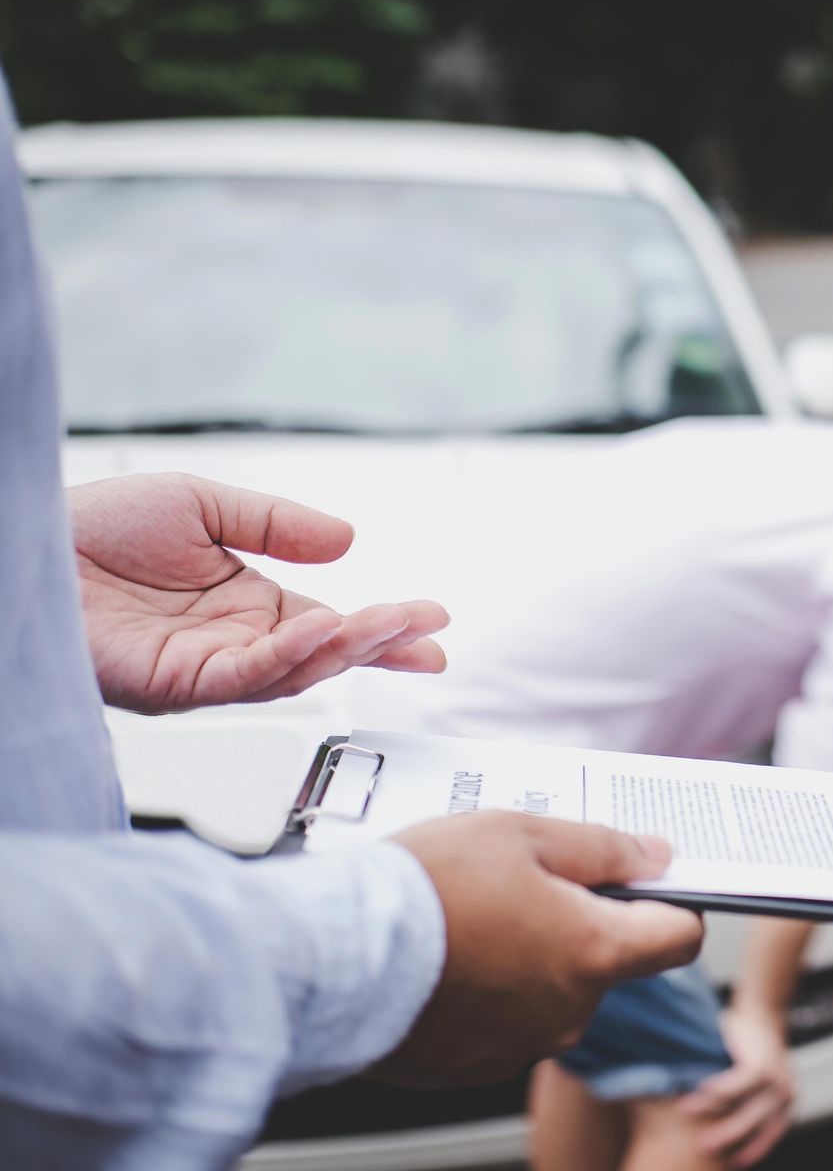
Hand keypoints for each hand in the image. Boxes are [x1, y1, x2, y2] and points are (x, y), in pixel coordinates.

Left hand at [68, 473, 448, 711]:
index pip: (330, 625)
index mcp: (245, 608)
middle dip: (383, 645)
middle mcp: (232, 646)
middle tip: (432, 636)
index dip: (383, 627)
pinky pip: (244, 677)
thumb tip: (347, 541)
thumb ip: (276, 524)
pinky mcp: (174, 685)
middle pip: (325, 656)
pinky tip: (322, 631)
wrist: (23, 540)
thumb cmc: (92, 527)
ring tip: (395, 624)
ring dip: (349, 650)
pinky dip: (289, 656)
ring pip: (294, 672)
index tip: (432, 622)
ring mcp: (206, 670)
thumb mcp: (203, 505)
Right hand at [377, 812, 704, 1085]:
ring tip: (474, 914)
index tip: (648, 879)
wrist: (332, 958)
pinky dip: (489, 990)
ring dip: (531, 954)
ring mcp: (521, 1044)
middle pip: (608, 960)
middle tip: (526, 879)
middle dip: (581, 919)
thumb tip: (657, 856)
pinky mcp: (472, 1064)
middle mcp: (569, 1011)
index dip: (674, 902)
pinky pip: (504, 1019)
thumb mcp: (523, 834)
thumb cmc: (426, 889)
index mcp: (594, 953)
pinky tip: (449, 955)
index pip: (681, 937)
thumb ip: (602, 847)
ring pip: (553, 989)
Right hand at [680, 1004, 794, 1166]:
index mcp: (786, 1105)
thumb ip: (743, 1105)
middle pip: (753, 1126)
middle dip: (727, 1138)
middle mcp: (786, 1094)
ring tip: (685, 1111)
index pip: (768, 1135)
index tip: (731, 1164)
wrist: (762, 1012)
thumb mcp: (754, 1084)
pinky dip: (717, 1088)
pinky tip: (698, 1087)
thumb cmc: (751, 1054)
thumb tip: (715, 1131)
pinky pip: (737, 1082)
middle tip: (703, 1147)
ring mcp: (776, 1078)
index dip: (752, 1151)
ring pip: (742, 1106)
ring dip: (711, 1111)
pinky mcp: (763, 1063)